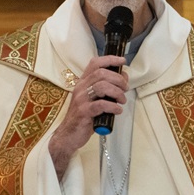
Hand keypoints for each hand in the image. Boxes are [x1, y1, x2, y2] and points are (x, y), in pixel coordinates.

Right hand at [49, 55, 127, 179]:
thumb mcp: (95, 100)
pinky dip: (113, 106)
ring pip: (102, 86)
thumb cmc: (84, 116)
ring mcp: (81, 99)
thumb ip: (107, 89)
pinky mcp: (84, 112)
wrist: (68, 135)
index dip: (110, 59)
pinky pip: (101, 104)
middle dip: (118, 79)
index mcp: (83, 82)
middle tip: (125, 88)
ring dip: (117, 92)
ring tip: (122, 101)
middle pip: (101, 73)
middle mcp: (81, 88)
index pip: (95, 63)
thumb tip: (123, 79)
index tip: (122, 61)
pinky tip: (118, 110)